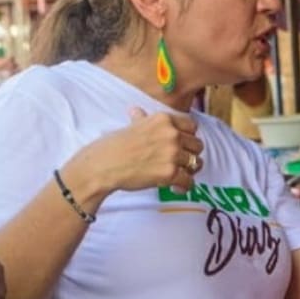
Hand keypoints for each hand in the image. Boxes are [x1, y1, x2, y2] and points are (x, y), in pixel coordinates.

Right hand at [70, 106, 205, 198]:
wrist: (101, 166)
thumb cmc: (112, 146)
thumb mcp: (129, 127)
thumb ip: (141, 120)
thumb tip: (137, 111)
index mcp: (163, 120)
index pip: (192, 126)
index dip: (188, 136)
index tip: (182, 144)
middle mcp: (171, 134)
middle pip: (198, 145)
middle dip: (190, 154)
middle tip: (181, 162)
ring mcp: (172, 154)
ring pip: (196, 163)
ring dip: (189, 170)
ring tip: (179, 174)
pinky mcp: (170, 173)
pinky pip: (190, 181)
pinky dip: (185, 186)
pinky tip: (176, 187)